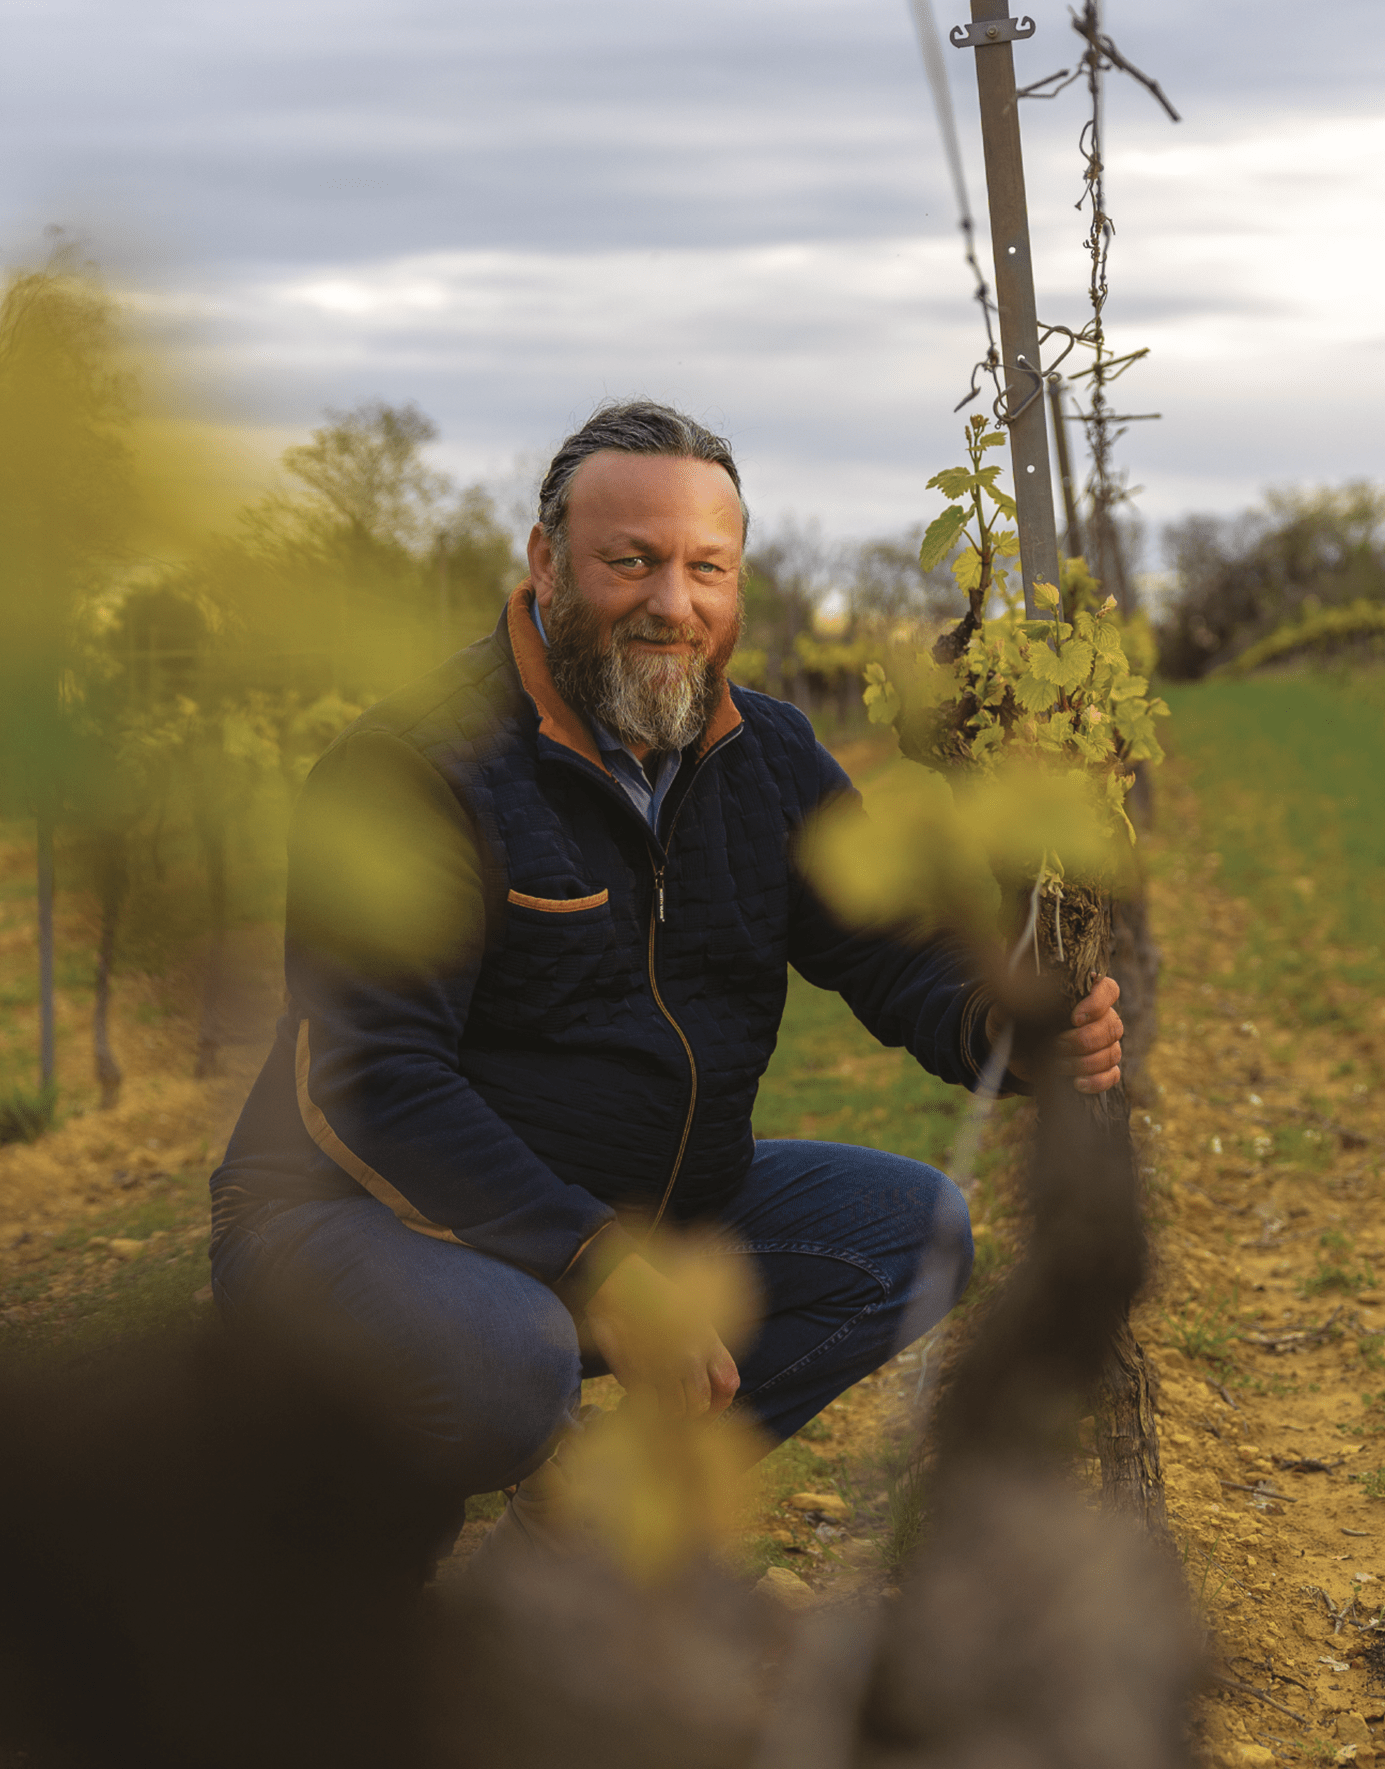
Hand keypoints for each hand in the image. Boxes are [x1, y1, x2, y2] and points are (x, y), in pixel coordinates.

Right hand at [583, 1254, 740, 1418]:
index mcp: (707, 1340)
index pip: (728, 1384)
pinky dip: (643, 1404)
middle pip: (701, 1405)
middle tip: (675, 1403)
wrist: (618, 1285)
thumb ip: (705, 1344)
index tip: (708, 1404)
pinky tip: (639, 1392)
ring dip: (665, 1409)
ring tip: (656, 1398)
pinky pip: (647, 1405)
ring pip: (674, 1411)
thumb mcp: (692, 1311)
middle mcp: (690, 1357)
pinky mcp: (636, 1375)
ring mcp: (663, 1368)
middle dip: (689, 1409)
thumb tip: (708, 1376)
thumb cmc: (653, 1296)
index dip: (719, 1401)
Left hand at [986, 975, 1123, 1094]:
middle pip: (1111, 1026)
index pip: (1108, 990)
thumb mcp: (1008, 1010)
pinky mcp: (1102, 1068)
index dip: (1097, 1003)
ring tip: (1058, 1065)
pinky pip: (1112, 1075)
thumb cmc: (1015, 1024)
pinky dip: (1096, 1080)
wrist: (1014, 1054)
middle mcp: (1101, 1017)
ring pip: (1111, 1053)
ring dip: (1084, 1062)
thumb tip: (1022, 998)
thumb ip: (1014, 1001)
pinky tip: (1077, 1083)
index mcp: (1084, 995)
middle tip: (1055, 1046)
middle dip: (1082, 1040)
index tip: (1075, 1018)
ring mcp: (1105, 1044)